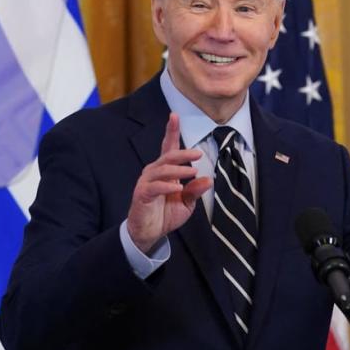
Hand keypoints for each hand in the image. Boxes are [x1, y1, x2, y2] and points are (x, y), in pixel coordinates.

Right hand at [126, 113, 211, 252]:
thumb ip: (195, 191)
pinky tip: (177, 188)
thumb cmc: (166, 214)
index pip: (168, 147)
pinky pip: (155, 186)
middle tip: (198, 153)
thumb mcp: (186, 203)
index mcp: (165, 171)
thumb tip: (208, 180)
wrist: (149, 233)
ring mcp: (146, 182)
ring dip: (178, 170)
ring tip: (191, 172)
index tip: (174, 115)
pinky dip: (167, 185)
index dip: (171, 131)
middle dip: (183, 153)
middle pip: (168, 155)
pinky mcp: (142, 194)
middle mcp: (154, 172)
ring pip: (162, 169)